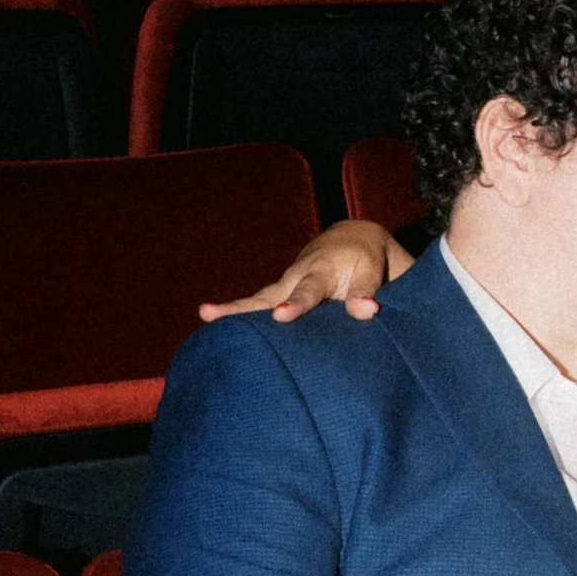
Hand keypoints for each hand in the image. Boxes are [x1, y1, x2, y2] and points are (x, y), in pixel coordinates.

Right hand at [201, 220, 411, 325]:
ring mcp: (283, 288)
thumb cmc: (365, 260)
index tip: (281, 317)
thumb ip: (367, 292)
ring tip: (203, 315)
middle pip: (264, 297)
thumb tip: (367, 311)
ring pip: (256, 303)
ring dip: (230, 312)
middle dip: (238, 307)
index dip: (296, 305)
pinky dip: (239, 320)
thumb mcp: (373, 273)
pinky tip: (217, 335)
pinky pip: (258, 310)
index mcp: (320, 272)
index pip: (307, 292)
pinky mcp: (279, 297)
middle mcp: (295, 278)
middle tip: (206, 312)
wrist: (351, 239)